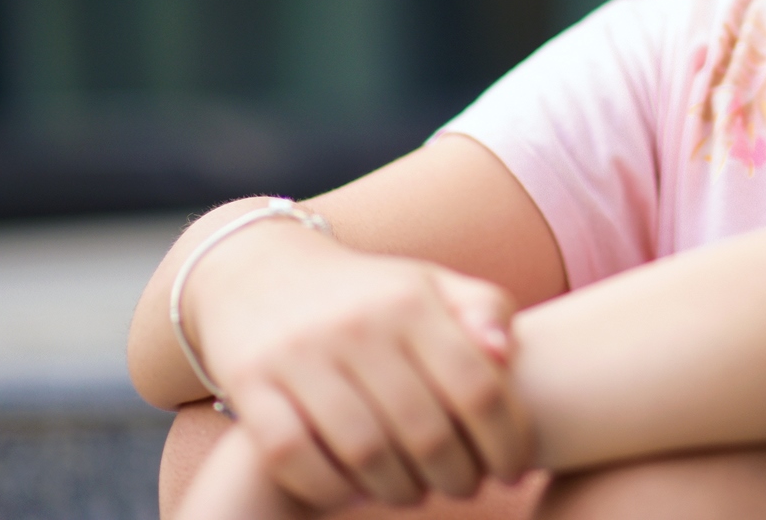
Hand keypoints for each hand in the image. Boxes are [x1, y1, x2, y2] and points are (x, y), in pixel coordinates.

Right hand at [184, 223, 533, 509]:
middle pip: (427, 432)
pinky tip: (353, 492)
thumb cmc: (367, 294)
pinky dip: (330, 488)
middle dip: (458, 477)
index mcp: (411, 301)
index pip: (480, 387)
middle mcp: (358, 325)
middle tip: (465, 489)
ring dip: (401, 490)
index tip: (514, 471)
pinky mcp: (252, 383)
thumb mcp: (427, 285)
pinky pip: (295, 456)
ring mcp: (301, 354)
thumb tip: (504, 354)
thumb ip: (481, 309)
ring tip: (415, 493)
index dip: (508, 441)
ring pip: (366, 453)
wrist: (258, 272)